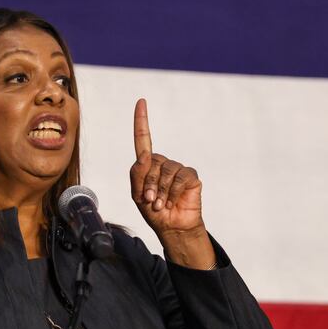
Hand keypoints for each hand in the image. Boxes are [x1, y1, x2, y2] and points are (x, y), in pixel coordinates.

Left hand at [130, 98, 215, 267]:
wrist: (171, 226)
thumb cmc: (153, 211)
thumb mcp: (137, 194)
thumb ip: (137, 174)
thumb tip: (144, 155)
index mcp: (147, 165)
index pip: (143, 140)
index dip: (141, 121)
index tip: (141, 102)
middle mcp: (162, 163)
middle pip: (150, 163)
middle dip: (147, 184)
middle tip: (150, 200)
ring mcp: (177, 169)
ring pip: (165, 171)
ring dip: (159, 191)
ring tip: (160, 203)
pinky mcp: (190, 176)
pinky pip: (180, 177)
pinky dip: (173, 192)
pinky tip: (172, 201)